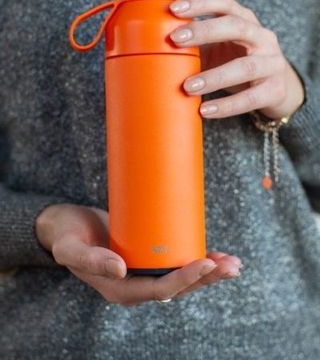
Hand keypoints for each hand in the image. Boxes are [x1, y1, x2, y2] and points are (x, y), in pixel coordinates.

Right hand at [35, 203, 242, 305]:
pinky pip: (175, 262)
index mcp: (120, 289)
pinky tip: (214, 254)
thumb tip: (120, 270)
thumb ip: (90, 259)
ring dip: (208, 271)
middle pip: (178, 287)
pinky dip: (195, 259)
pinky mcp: (148, 257)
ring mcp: (143, 271)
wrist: (66, 227)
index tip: (206, 263)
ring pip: (181, 276)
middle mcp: (136, 284)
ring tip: (233, 263)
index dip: (185, 279)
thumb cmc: (66, 236)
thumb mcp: (70, 247)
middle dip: (206, 277)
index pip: (160, 290)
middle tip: (232, 266)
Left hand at [169, 0, 304, 119]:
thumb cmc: (238, 63)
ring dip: (214, 76)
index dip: (200, 3)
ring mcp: (272, 63)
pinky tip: (205, 110)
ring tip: (187, 87)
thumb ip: (194, 45)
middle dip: (204, 31)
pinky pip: (250, 98)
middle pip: (235, 26)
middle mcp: (262, 37)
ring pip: (245, 66)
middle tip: (174, 40)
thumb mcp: (219, 48)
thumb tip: (149, 46)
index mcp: (244, 20)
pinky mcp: (274, 90)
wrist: (277, 88)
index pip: (224, 3)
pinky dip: (227, 106)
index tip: (173, 9)